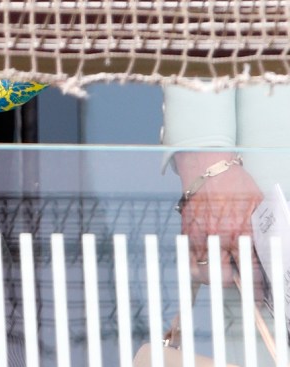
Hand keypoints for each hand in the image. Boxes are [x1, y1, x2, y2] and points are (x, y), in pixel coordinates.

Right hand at [176, 153, 263, 287]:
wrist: (207, 165)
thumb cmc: (234, 182)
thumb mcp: (258, 205)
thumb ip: (264, 229)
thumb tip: (272, 250)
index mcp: (242, 231)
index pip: (251, 269)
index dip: (256, 287)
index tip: (259, 294)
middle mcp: (220, 236)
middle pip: (223, 277)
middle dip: (233, 285)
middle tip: (239, 284)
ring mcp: (200, 234)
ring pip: (202, 271)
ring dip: (212, 278)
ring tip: (220, 278)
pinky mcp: (187, 229)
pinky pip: (188, 258)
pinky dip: (194, 267)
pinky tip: (202, 268)